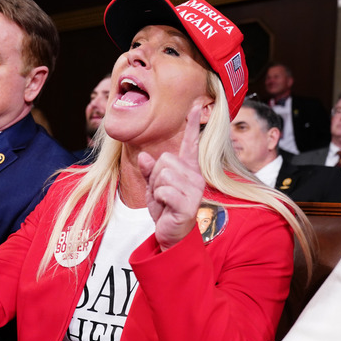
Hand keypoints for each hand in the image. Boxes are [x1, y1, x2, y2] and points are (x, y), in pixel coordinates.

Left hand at [138, 106, 205, 249]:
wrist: (170, 235)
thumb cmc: (165, 210)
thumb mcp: (153, 187)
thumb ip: (149, 171)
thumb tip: (144, 156)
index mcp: (188, 170)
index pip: (191, 143)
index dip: (192, 124)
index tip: (196, 105)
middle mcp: (195, 176)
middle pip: (165, 159)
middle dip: (155, 176)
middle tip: (161, 193)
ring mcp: (194, 189)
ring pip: (163, 174)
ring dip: (157, 188)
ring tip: (164, 201)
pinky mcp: (189, 203)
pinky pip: (164, 189)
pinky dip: (159, 198)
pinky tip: (166, 207)